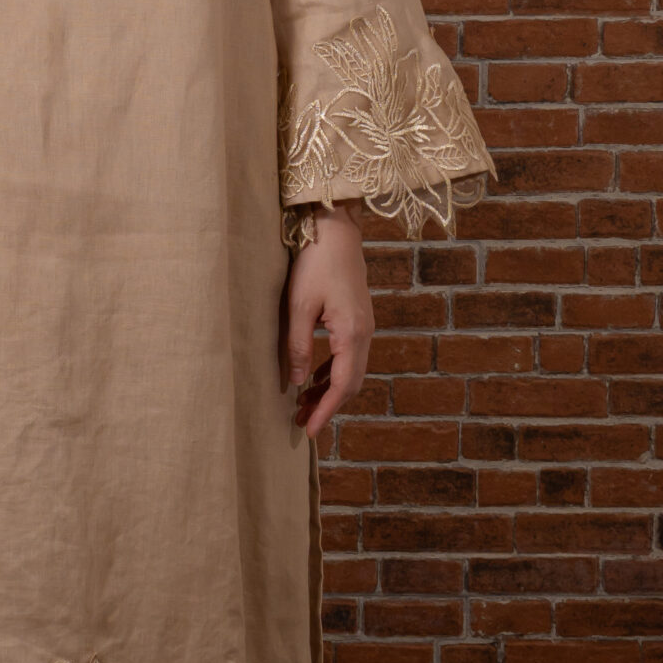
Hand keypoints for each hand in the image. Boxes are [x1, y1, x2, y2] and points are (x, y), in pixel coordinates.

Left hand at [279, 204, 373, 441]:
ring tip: (303, 405)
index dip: (326, 411)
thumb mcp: (298, 306)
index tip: (310, 431)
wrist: (336, 231)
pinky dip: (333, 373)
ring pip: (351, 371)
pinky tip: (314, 378)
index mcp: (352, 334)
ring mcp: (364, 326)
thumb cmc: (314, 264)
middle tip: (300, 422)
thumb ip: (298, 346)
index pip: (342, 385)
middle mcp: (365, 334)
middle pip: (351, 384)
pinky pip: (349, 357)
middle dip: (327, 406)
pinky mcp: (358, 319)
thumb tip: (297, 382)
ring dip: (329, 391)